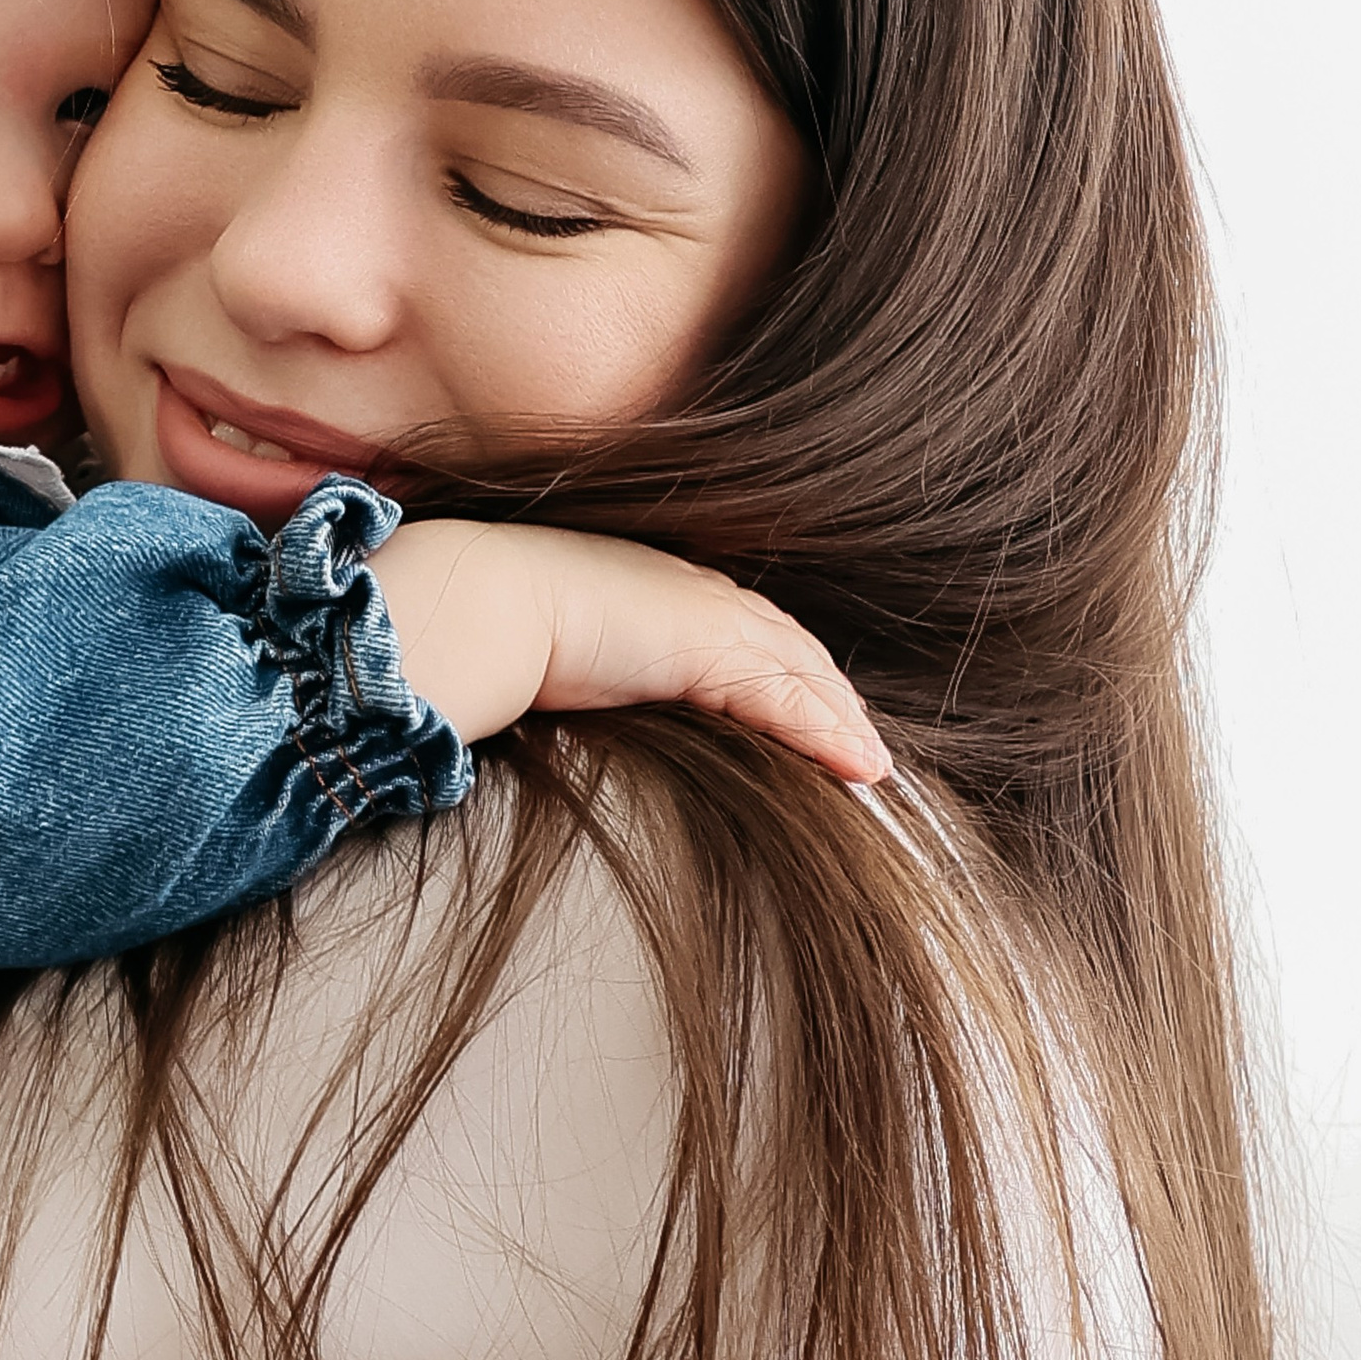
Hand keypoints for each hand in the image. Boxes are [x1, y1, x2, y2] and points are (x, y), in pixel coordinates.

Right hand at [370, 521, 890, 784]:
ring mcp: (711, 619)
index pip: (750, 633)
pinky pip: (786, 698)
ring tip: (872, 769)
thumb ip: (602, 670)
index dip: (791, 673)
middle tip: (864, 748)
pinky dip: (826, 732)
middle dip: (833, 698)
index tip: (818, 712)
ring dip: (843, 722)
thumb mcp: (572, 651)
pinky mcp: (711, 650)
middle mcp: (702, 596)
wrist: (488, 603)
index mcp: (669, 590)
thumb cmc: (508, 628)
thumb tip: (592, 701)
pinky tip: (858, 767)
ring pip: (803, 675)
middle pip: (793, 649)